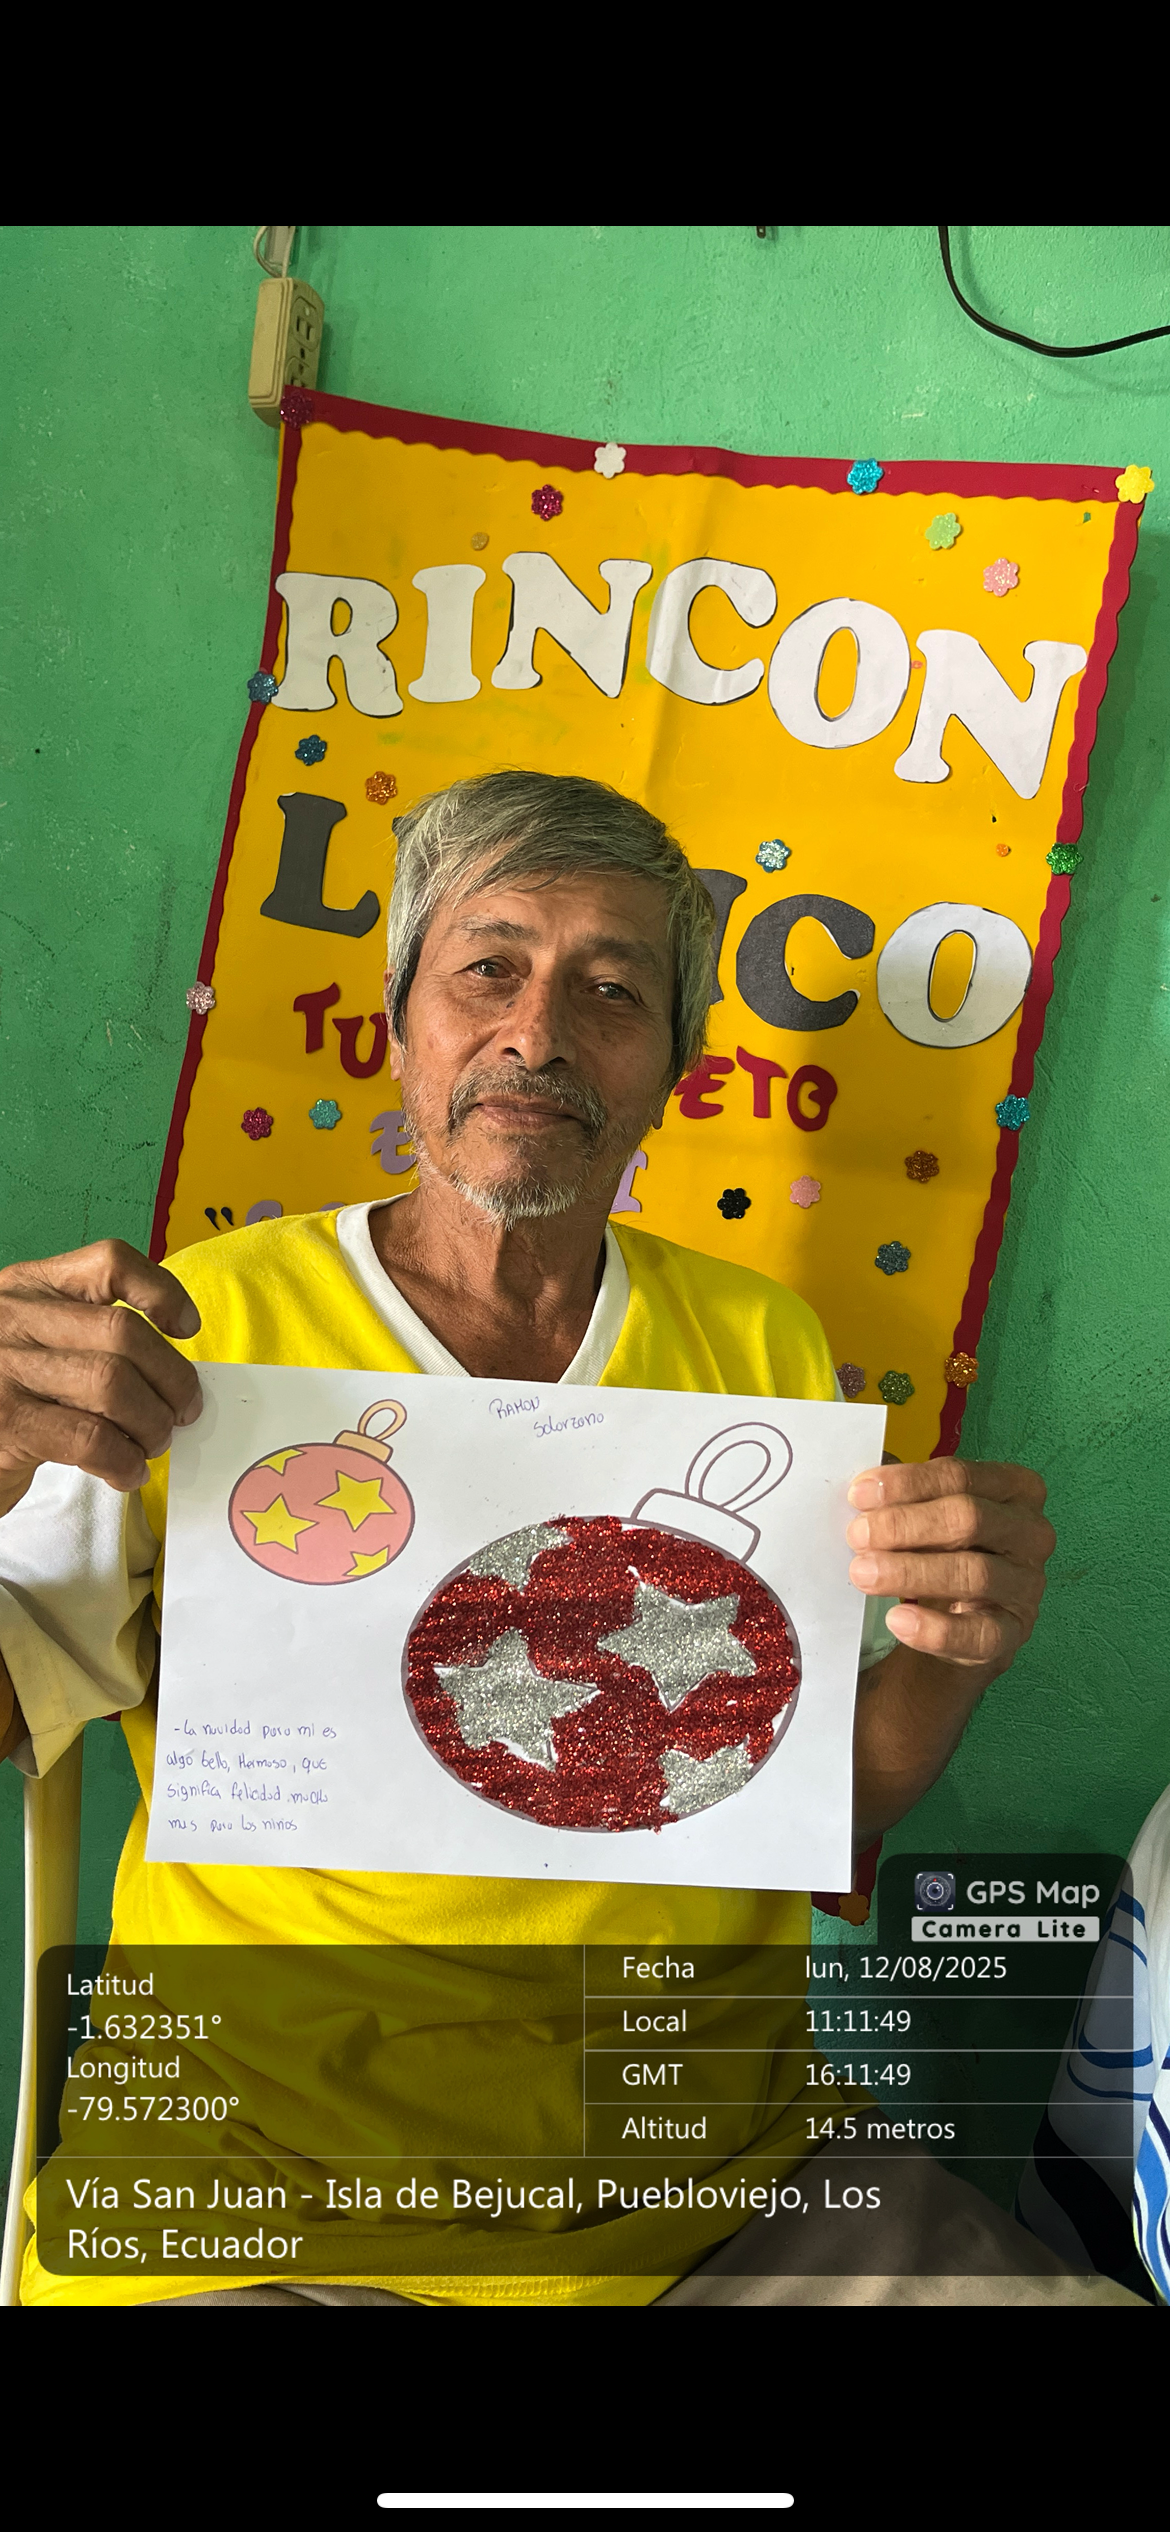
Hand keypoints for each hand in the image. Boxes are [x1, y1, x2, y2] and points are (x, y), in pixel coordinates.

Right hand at [0, 1239, 201, 1515]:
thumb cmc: (9, 1399)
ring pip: (112, 1383)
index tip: (186, 1328)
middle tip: (182, 1413)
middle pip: (123, 1332)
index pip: (109, 1263)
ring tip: (152, 1444)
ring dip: (151, 1422)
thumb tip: (176, 1373)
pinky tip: (126, 1470)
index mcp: (29, 1287)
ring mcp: (5, 1368)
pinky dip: (123, 1459)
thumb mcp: (38, 1345)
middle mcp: (12, 1317)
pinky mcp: (6, 1422)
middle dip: (172, 1379)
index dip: (161, 1291)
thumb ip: (91, 1338)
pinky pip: (89, 1437)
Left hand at [846, 1458, 1054, 1673]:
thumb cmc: (944, 1548)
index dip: (907, 1483)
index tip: (859, 1495)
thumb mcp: (929, 1514)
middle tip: (857, 1535)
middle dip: (905, 1525)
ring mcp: (1027, 1584)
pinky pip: (980, 1634)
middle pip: (968, 1519)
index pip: (960, 1477)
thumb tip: (864, 1491)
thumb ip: (904, 1498)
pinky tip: (897, 1620)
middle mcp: (1031, 1533)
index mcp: (1015, 1489)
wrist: (957, 1617)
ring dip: (911, 1572)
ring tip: (864, 1574)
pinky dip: (936, 1630)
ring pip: (974, 1573)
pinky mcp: (1014, 1631)